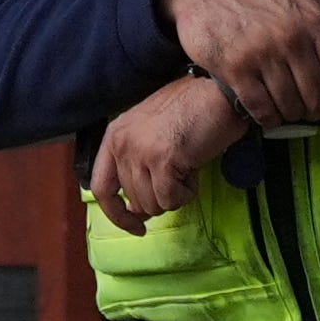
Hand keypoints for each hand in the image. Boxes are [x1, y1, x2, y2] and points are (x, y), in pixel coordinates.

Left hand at [87, 71, 259, 228]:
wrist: (219, 93)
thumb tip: (138, 211)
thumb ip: (139, 167)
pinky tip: (194, 169)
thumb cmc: (192, 112)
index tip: (137, 227)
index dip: (116, 214)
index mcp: (114, 135)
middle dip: (161, 196)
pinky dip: (188, 192)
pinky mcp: (162, 160)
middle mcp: (121, 143)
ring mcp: (139, 151)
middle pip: (134, 200)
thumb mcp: (152, 134)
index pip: (100, 187)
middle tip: (180, 174)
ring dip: (177, 193)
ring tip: (188, 166)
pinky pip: (171, 199)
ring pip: (153, 204)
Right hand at [160, 0, 319, 129]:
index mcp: (314, 20)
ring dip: (294, 114)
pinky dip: (268, 116)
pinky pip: (260, 108)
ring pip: (291, 105)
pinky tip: (268, 110)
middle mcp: (290, 39)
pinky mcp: (232, 70)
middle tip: (313, 108)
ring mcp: (260, 56)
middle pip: (319, 96)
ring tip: (291, 108)